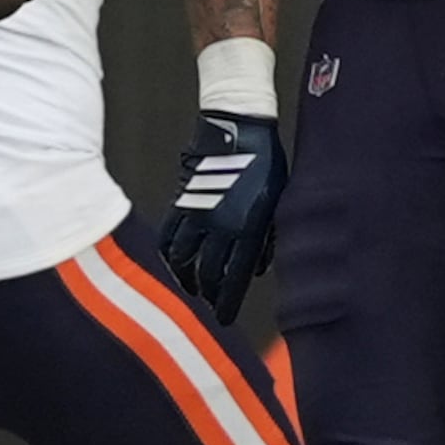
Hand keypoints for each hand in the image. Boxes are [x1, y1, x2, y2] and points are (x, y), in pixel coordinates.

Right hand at [158, 112, 287, 323]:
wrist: (238, 126)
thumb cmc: (266, 161)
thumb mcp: (276, 201)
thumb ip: (267, 237)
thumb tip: (258, 268)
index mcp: (247, 228)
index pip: (233, 278)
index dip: (227, 303)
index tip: (224, 319)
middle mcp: (219, 226)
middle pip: (207, 273)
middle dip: (208, 294)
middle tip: (210, 306)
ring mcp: (197, 213)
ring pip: (183, 258)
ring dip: (186, 277)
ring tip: (191, 287)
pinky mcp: (181, 199)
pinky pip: (168, 234)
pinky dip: (169, 253)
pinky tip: (174, 261)